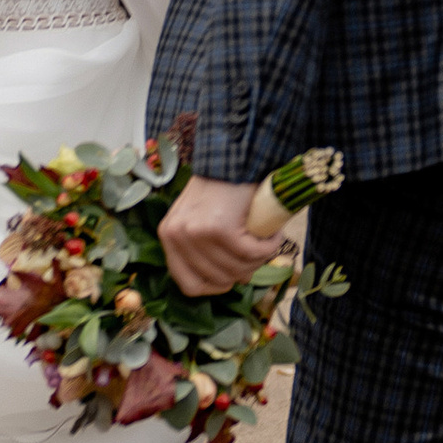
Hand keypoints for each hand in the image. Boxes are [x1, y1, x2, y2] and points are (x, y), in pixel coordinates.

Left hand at [160, 174, 271, 297]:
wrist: (235, 154)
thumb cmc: (220, 187)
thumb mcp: (197, 217)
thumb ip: (199, 248)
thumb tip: (222, 282)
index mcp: (168, 236)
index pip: (187, 284)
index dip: (213, 287)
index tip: (231, 279)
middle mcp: (178, 236)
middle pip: (217, 279)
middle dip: (243, 271)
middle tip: (256, 254)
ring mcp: (197, 233)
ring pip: (237, 268)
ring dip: (259, 259)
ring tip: (266, 241)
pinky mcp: (220, 229)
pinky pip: (252, 254)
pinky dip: (269, 247)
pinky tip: (274, 235)